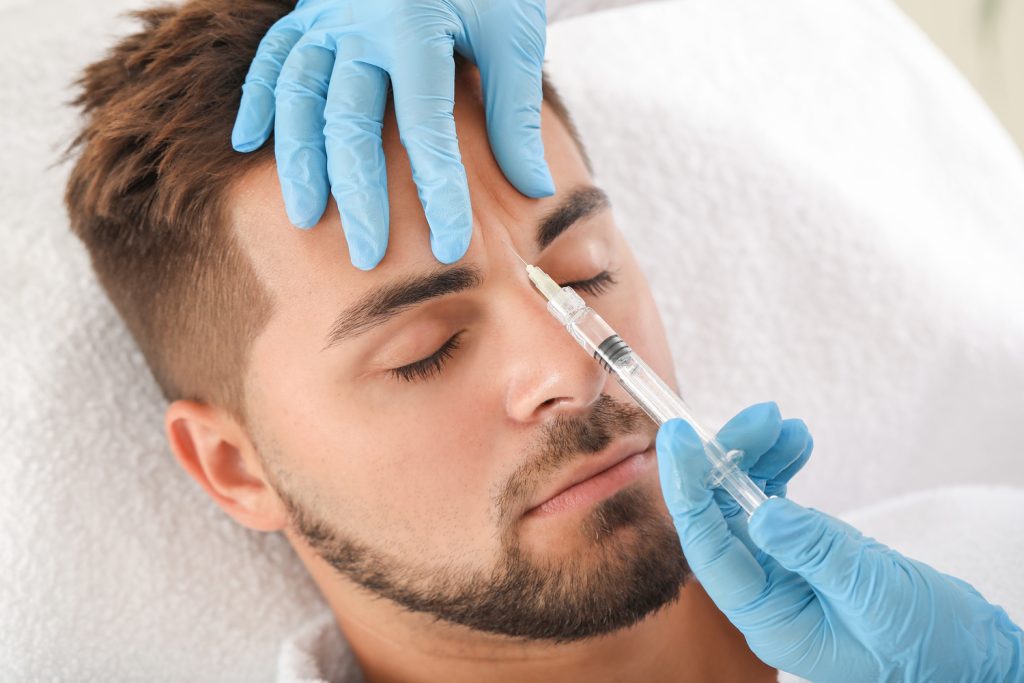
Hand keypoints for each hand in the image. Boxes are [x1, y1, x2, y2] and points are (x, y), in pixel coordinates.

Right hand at [231, 0, 553, 269]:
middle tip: (368, 255)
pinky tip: (247, 143)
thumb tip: (534, 189)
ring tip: (307, 217)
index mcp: (416, 24)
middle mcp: (359, 21)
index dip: (438, 189)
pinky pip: (271, 57)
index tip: (449, 245)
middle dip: (360, 194)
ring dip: (300, 160)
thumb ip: (516, 110)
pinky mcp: (305, 12)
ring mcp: (324, 16)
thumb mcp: (511, 34)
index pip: (426, 126)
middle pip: (350, 121)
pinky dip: (256, 99)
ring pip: (299, 96)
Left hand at [656, 402, 1023, 681]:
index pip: (708, 548)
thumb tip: (762, 511)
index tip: (678, 439)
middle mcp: (762, 593)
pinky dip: (780, 469)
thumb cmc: (926, 643)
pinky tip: (797, 442)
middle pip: (721, 517)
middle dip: (730, 460)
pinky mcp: (801, 553)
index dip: (688, 490)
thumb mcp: (873, 596)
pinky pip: (774, 503)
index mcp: (766, 617)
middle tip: (761, 416)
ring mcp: (780, 571)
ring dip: (757, 457)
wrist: (968, 654)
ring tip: (783, 423)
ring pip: (745, 503)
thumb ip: (817, 553)